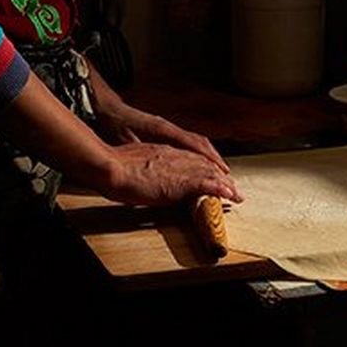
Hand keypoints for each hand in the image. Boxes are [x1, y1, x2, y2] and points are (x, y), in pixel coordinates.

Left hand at [96, 102, 228, 171]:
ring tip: (219, 170)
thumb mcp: (127, 140)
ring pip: (195, 141)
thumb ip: (140, 151)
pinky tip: (200, 162)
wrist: (109, 109)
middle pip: (199, 142)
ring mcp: (168, 128)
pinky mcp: (165, 130)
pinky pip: (187, 141)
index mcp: (162, 129)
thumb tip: (155, 165)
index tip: (220, 169)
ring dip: (208, 154)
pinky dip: (198, 151)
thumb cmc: (116, 125)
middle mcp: (169, 127)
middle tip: (226, 173)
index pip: (192, 143)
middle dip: (214, 157)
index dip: (207, 157)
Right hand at [105, 141, 241, 207]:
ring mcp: (179, 166)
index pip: (189, 158)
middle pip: (204, 164)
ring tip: (236, 193)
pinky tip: (230, 195)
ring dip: (224, 183)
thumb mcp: (132, 163)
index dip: (202, 168)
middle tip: (230, 187)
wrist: (110, 166)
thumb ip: (143, 168)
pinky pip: (206, 183)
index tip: (211, 176)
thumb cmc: (112, 167)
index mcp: (163, 151)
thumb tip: (145, 176)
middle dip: (218, 175)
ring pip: (210, 172)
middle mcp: (175, 155)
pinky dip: (221, 189)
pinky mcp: (180, 180)